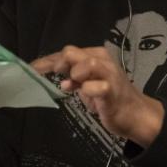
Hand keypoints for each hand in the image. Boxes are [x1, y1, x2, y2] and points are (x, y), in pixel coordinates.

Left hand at [31, 45, 164, 146]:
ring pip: (86, 63)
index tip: (32, 69)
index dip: (47, 61)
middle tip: (56, 78)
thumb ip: (74, 79)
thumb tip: (60, 79)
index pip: (66, 53)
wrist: (134, 114)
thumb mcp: (88, 86)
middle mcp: (102, 60)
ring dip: (74, 75)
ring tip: (73, 86)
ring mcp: (108, 74)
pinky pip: (95, 86)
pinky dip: (86, 90)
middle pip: (71, 52)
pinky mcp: (111, 90)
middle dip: (57, 64)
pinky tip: (86, 95)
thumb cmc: (110, 99)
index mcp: (95, 56)